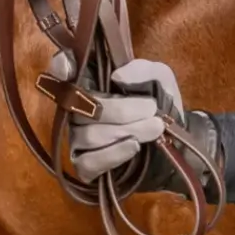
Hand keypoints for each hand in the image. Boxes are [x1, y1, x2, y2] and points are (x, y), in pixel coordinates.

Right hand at [67, 56, 183, 184]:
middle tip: (151, 108)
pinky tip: (134, 146)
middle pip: (81, 108)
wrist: (174, 142)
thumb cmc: (158, 104)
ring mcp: (77, 139)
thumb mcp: (159, 79)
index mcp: (90, 80)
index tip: (67, 67)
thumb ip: (143, 70)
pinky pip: (88, 162)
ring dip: (126, 130)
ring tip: (154, 127)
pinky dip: (113, 153)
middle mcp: (76, 109)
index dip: (60, 68)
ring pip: (88, 135)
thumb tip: (117, 76)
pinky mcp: (85, 167)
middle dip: (120, 109)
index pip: (61, 70)